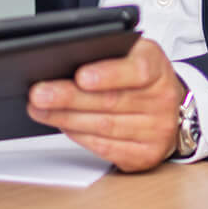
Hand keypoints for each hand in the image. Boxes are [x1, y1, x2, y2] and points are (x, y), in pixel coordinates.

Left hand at [25, 36, 185, 171]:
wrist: (168, 107)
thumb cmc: (140, 76)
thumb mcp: (131, 53)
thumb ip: (105, 53)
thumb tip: (63, 59)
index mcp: (158, 67)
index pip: (137, 70)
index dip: (108, 74)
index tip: (81, 77)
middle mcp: (162, 100)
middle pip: (111, 101)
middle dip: (69, 98)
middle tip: (39, 94)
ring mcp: (157, 130)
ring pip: (104, 127)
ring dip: (66, 119)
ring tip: (40, 110)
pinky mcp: (146, 154)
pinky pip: (107, 147)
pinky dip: (80, 136)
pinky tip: (63, 125)